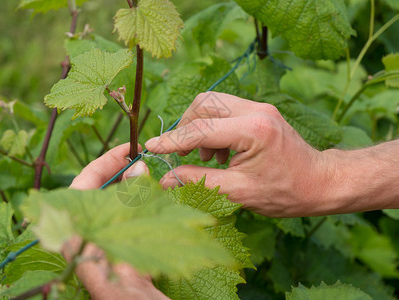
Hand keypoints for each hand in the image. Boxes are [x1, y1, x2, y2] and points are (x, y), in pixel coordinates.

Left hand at [68, 143, 167, 299]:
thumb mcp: (119, 224)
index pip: (87, 178)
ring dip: (132, 187)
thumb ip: (128, 194)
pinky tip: (154, 198)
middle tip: (143, 160)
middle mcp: (85, 226)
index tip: (130, 147)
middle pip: (101, 188)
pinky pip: (126, 217)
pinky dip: (139, 205)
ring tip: (151, 176)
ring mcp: (101, 237)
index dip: (108, 160)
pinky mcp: (117, 247)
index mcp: (74, 220)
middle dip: (122, 172)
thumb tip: (138, 166)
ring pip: (115, 202)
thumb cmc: (116, 270)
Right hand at [145, 92, 333, 216]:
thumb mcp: (240, 193)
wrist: (321, 181)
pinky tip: (220, 153)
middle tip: (181, 155)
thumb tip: (165, 180)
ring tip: (207, 158)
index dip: (172, 140)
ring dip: (198, 126)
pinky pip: (224, 110)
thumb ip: (200, 182)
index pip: (201, 129)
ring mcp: (259, 107)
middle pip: (204, 104)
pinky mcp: (259, 111)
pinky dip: (212, 127)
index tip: (151, 147)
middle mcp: (256, 110)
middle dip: (185, 128)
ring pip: (212, 103)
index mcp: (254, 130)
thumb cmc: (287, 192)